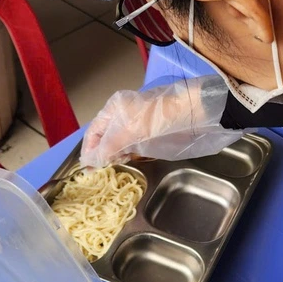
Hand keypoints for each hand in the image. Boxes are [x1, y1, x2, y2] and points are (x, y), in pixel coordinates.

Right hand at [80, 76, 243, 167]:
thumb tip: (91, 161)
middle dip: (100, 154)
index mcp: (114, 108)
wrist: (196, 114)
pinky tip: (125, 163)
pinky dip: (126, 156)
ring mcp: (136, 126)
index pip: (94, 131)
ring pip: (117, 144)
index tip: (86, 169)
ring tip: (110, 169)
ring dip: (113, 157)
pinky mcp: (149, 136)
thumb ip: (110, 146)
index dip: (89, 149)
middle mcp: (122, 115)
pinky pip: (131, 147)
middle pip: (104, 138)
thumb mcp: (132, 130)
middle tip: (98, 173)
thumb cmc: (162, 117)